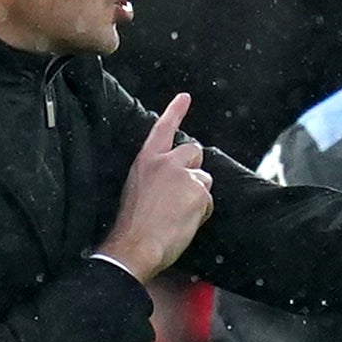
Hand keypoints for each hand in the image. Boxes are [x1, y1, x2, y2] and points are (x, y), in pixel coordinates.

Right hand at [99, 91, 214, 280]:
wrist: (135, 244)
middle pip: (194, 152)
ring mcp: (184, 175)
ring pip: (204, 179)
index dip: (175, 111)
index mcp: (146, 159)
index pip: (163, 128)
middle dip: (194, 170)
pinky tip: (183, 222)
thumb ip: (156, 174)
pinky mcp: (198, 191)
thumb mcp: (136, 187)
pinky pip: (208, 200)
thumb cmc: (133, 223)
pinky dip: (201, 212)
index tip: (185, 97)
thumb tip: (175, 177)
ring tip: (176, 214)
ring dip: (197, 195)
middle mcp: (166, 162)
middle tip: (179, 195)